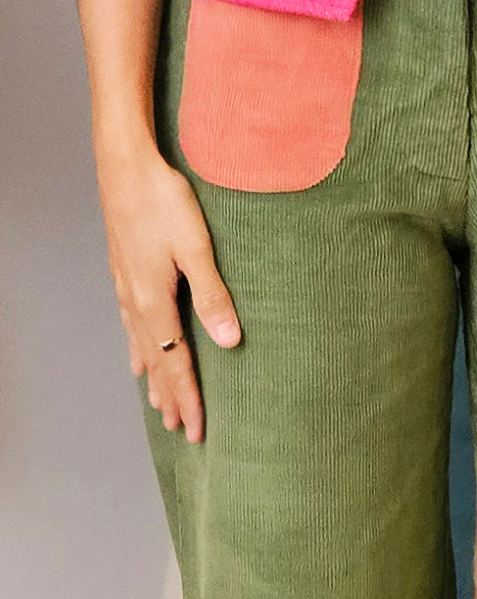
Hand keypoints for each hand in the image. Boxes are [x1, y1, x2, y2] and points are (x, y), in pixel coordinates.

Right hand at [97, 144, 241, 442]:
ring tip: (161, 405)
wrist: (125, 167)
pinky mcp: (124, 273)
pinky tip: (139, 356)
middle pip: (156, 363)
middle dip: (171, 398)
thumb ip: (213, 296)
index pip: (177, 363)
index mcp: (155, 302)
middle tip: (184, 431)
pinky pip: (131, 326)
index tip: (198, 429)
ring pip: (142, 347)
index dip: (188, 397)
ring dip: (155, 379)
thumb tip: (230, 342)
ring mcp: (126, 289)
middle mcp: (136, 303)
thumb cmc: (164, 201)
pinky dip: (139, 350)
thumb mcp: (196, 248)